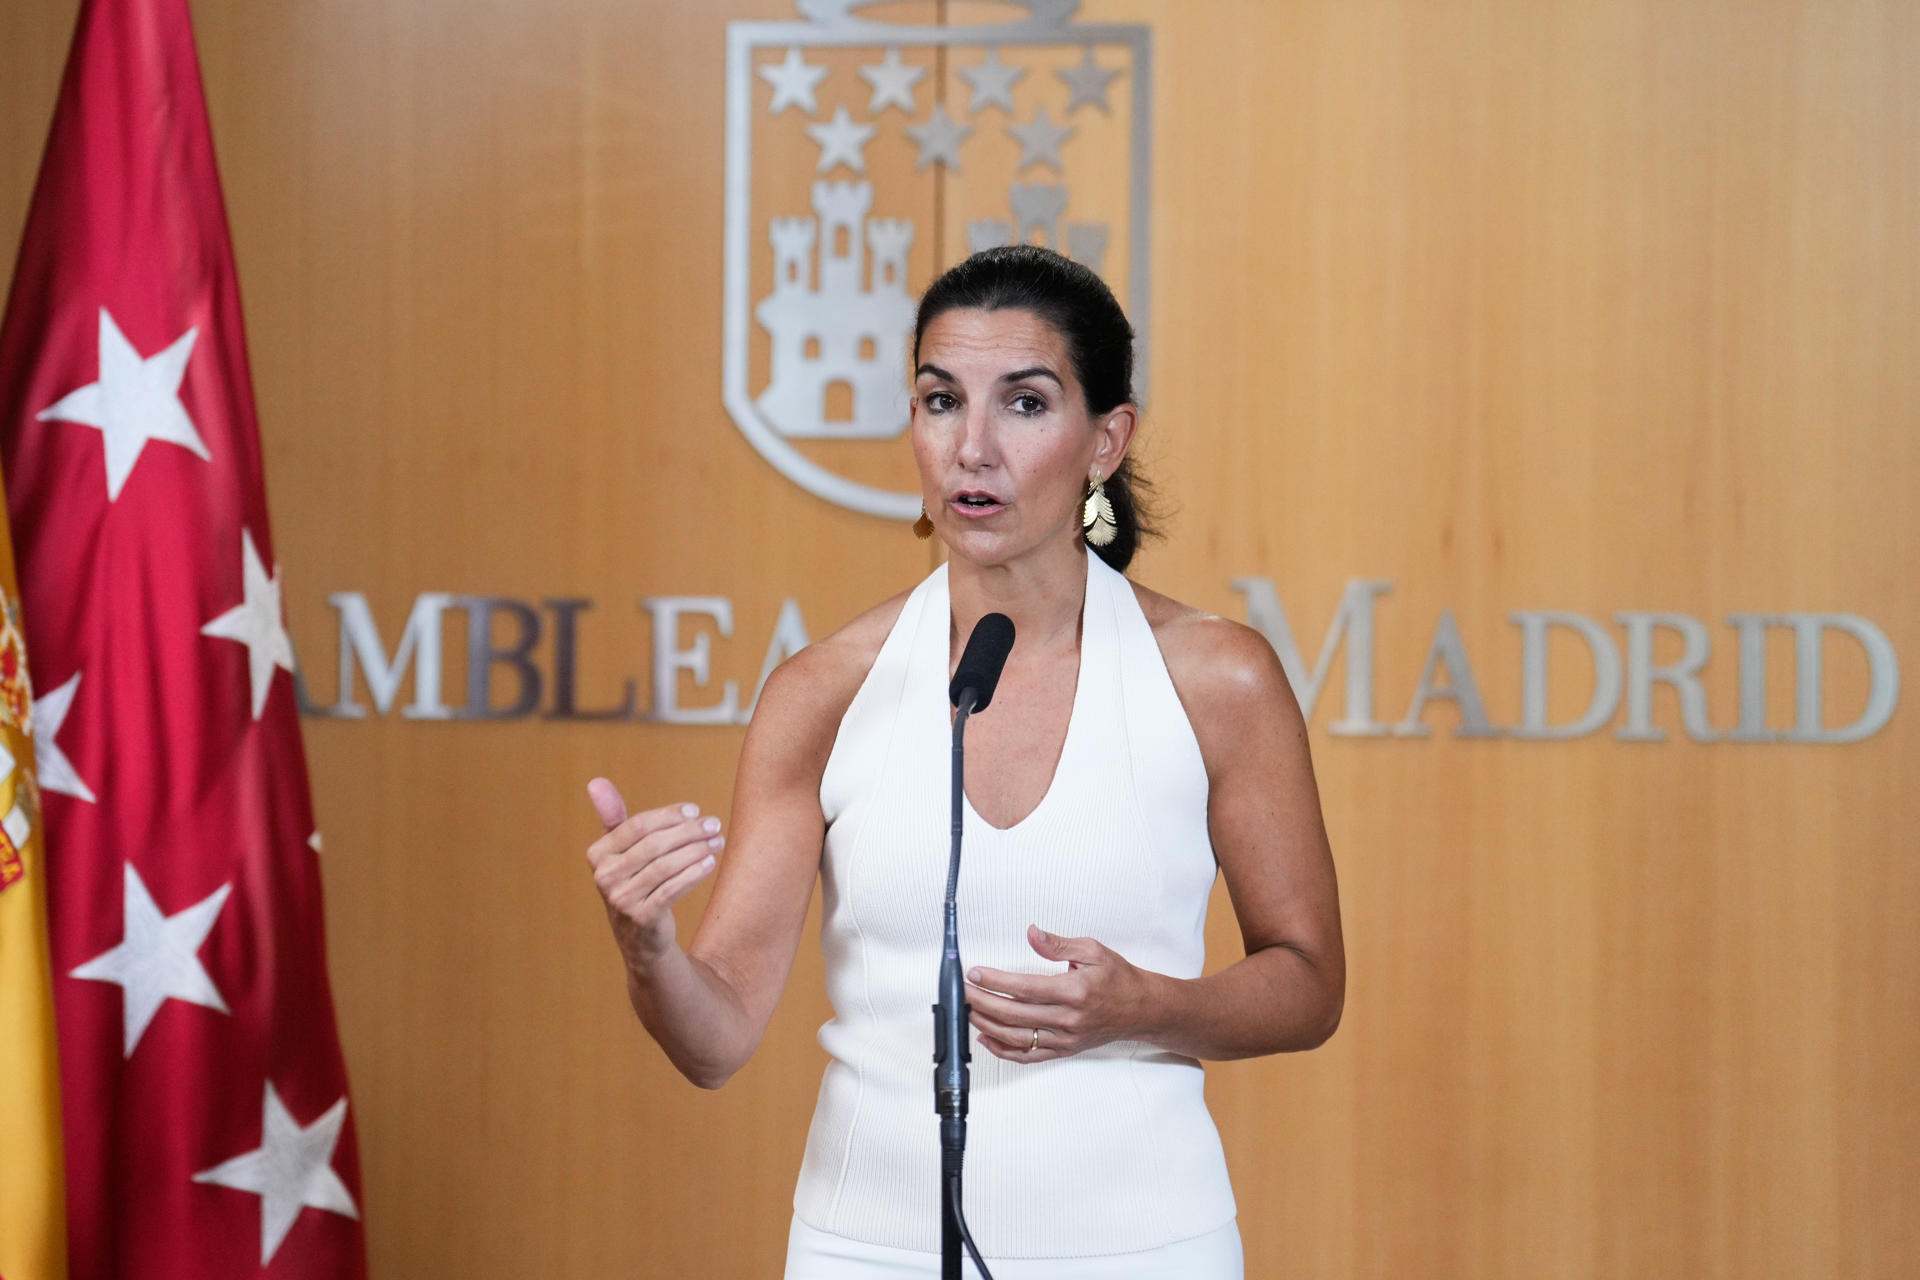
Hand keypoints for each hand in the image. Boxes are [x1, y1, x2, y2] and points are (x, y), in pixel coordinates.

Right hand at [584, 778, 722, 969]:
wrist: (640, 937)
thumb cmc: (634, 881)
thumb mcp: (621, 851)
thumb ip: (613, 817)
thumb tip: (596, 781)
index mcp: (597, 855)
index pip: (636, 826)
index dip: (668, 816)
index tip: (695, 810)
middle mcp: (604, 878)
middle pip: (653, 845)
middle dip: (688, 831)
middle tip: (714, 824)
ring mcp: (621, 900)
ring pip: (665, 867)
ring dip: (696, 850)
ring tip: (717, 841)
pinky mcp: (641, 919)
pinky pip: (672, 890)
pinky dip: (693, 875)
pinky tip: (710, 863)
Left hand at [965, 925, 1156, 1062]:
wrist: (1142, 1009)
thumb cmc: (1119, 979)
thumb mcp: (1093, 950)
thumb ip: (1058, 944)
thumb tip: (1032, 934)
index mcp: (1074, 991)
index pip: (1024, 988)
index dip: (995, 982)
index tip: (975, 974)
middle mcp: (1068, 1019)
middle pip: (1014, 1015)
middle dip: (981, 1002)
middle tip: (962, 991)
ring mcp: (1065, 1039)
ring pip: (1016, 1038)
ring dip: (987, 1025)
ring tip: (968, 1010)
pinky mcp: (1064, 1050)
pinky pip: (1028, 1056)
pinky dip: (1003, 1050)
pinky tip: (986, 1037)